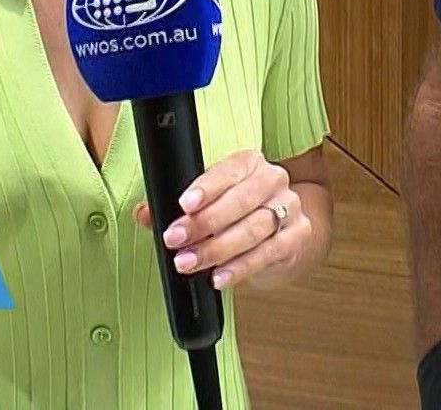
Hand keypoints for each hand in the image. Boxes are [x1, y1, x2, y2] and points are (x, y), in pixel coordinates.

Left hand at [132, 149, 308, 290]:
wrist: (284, 233)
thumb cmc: (239, 213)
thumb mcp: (211, 202)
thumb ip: (178, 208)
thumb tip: (143, 213)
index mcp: (250, 163)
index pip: (228, 170)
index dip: (206, 187)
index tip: (184, 204)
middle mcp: (273, 180)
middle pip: (240, 201)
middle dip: (204, 223)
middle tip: (175, 240)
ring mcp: (289, 208)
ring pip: (252, 229)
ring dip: (216, 249)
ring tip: (188, 263)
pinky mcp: (297, 237)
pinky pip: (266, 254)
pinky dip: (239, 268)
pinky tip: (218, 276)